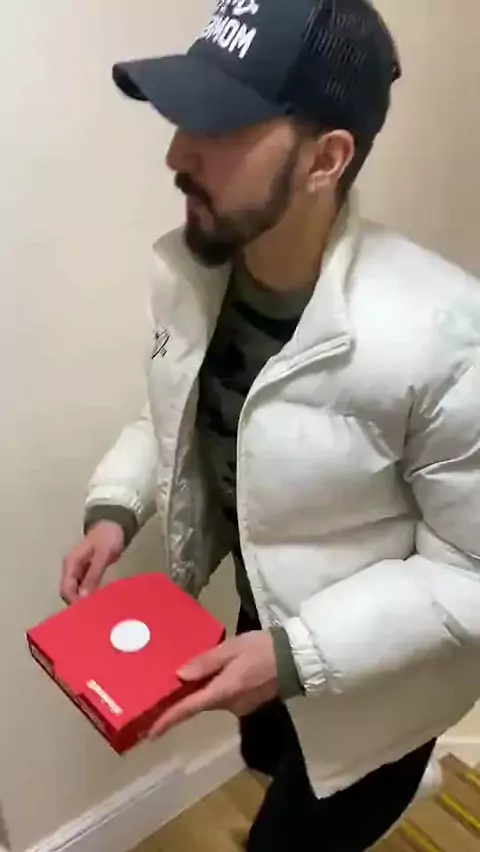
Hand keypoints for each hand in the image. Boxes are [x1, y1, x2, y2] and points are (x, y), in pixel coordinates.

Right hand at [60, 522, 124, 603]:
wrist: (115, 522)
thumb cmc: (109, 536)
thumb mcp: (102, 555)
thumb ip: (93, 574)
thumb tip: (83, 596)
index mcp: (71, 563)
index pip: (66, 588)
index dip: (74, 601)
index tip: (87, 610)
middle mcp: (71, 567)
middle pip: (69, 591)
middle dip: (78, 602)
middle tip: (93, 612)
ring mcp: (79, 569)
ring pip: (76, 590)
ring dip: (84, 599)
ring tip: (97, 609)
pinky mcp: (88, 570)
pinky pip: (84, 586)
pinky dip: (90, 593)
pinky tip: (99, 599)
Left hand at [149, 631, 278, 738]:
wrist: (296, 658)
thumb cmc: (262, 649)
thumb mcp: (232, 648)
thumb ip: (206, 662)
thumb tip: (179, 675)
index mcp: (223, 692)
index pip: (189, 709)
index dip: (168, 721)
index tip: (150, 734)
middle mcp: (230, 705)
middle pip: (200, 704)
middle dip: (184, 699)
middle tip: (165, 689)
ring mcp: (241, 706)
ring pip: (213, 700)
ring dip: (202, 691)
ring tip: (190, 675)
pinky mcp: (249, 703)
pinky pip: (225, 697)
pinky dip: (216, 689)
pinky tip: (216, 674)